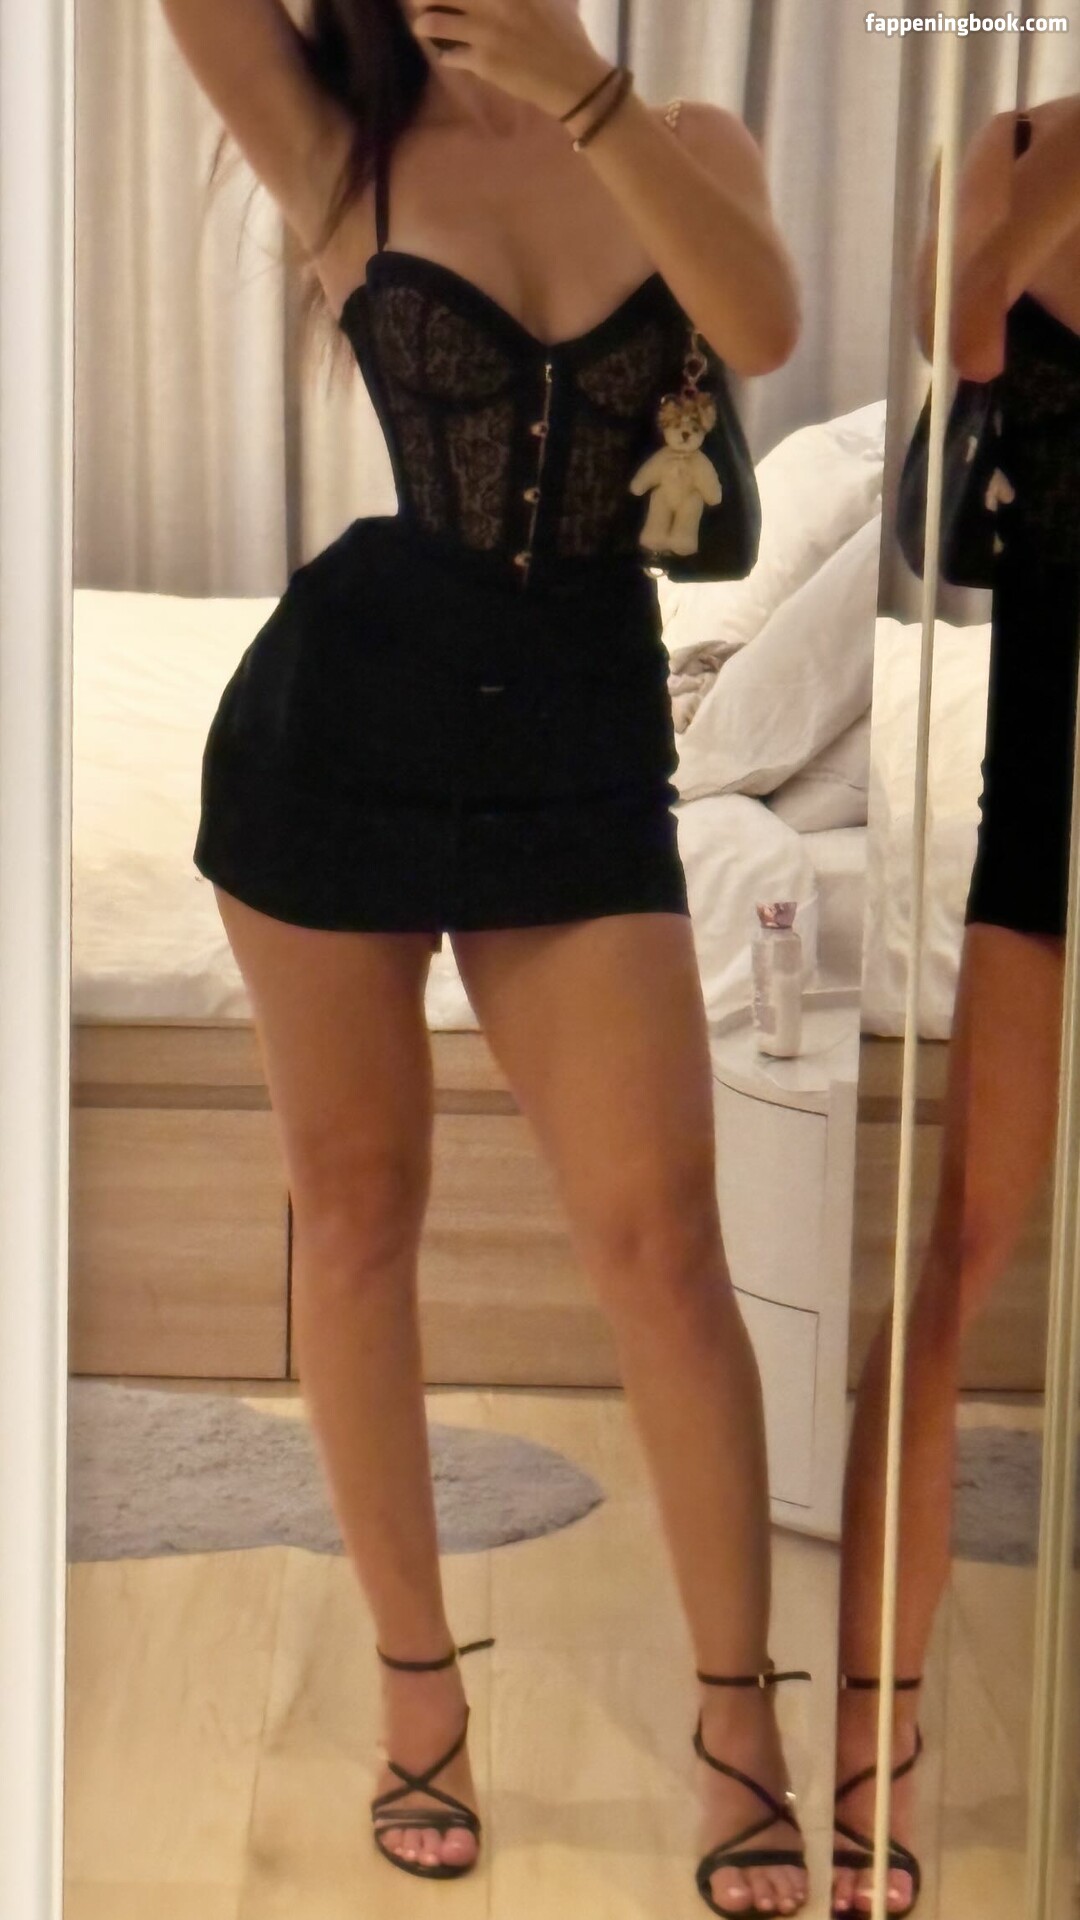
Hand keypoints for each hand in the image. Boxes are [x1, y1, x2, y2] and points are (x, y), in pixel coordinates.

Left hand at [407, 0, 612, 121]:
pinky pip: (451, 55)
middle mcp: (497, 2)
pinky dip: (446, 55)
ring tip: (422, 24)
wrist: (575, 79)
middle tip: (418, 0)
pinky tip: (448, 54)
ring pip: (437, 21)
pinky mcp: (485, 62)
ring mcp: (488, 32)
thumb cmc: (567, 34)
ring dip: (425, 22)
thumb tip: (500, 0)